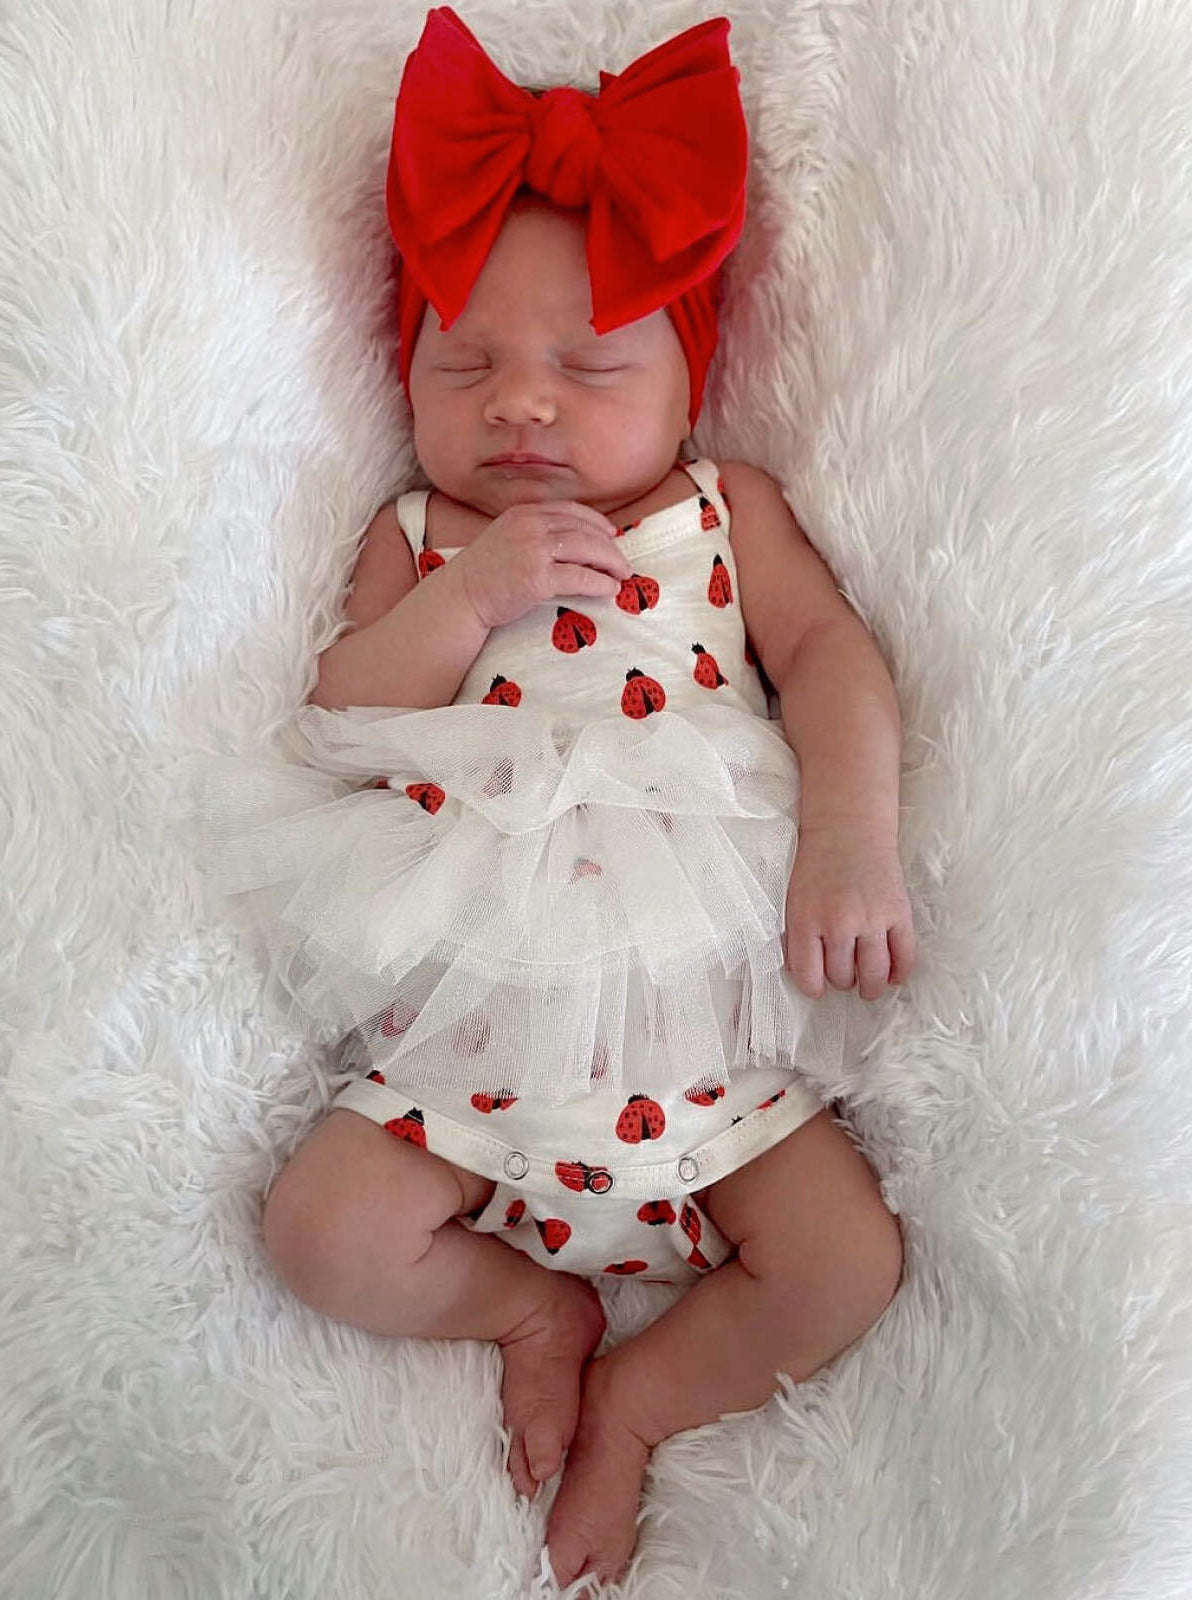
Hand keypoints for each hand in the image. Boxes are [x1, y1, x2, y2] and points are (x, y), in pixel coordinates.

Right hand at [450, 501, 631, 628]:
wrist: (460, 596)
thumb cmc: (485, 573)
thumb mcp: (508, 538)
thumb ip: (536, 533)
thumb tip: (575, 542)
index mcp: (524, 512)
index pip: (572, 511)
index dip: (597, 523)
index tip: (612, 535)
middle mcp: (530, 525)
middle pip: (585, 530)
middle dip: (610, 547)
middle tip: (623, 563)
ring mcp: (533, 550)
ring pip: (587, 549)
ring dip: (610, 563)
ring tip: (622, 576)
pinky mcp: (536, 578)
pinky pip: (580, 577)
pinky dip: (600, 583)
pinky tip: (609, 589)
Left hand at [784, 825, 915, 1000]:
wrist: (848, 827)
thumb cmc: (816, 864)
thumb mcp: (794, 900)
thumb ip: (798, 936)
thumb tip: (806, 974)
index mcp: (805, 921)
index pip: (809, 976)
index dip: (813, 988)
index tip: (818, 987)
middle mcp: (838, 924)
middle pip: (842, 977)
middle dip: (842, 980)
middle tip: (844, 975)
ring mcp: (871, 920)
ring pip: (874, 975)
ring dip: (870, 986)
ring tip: (869, 985)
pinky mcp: (898, 913)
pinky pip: (904, 957)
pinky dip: (899, 973)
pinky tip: (892, 975)